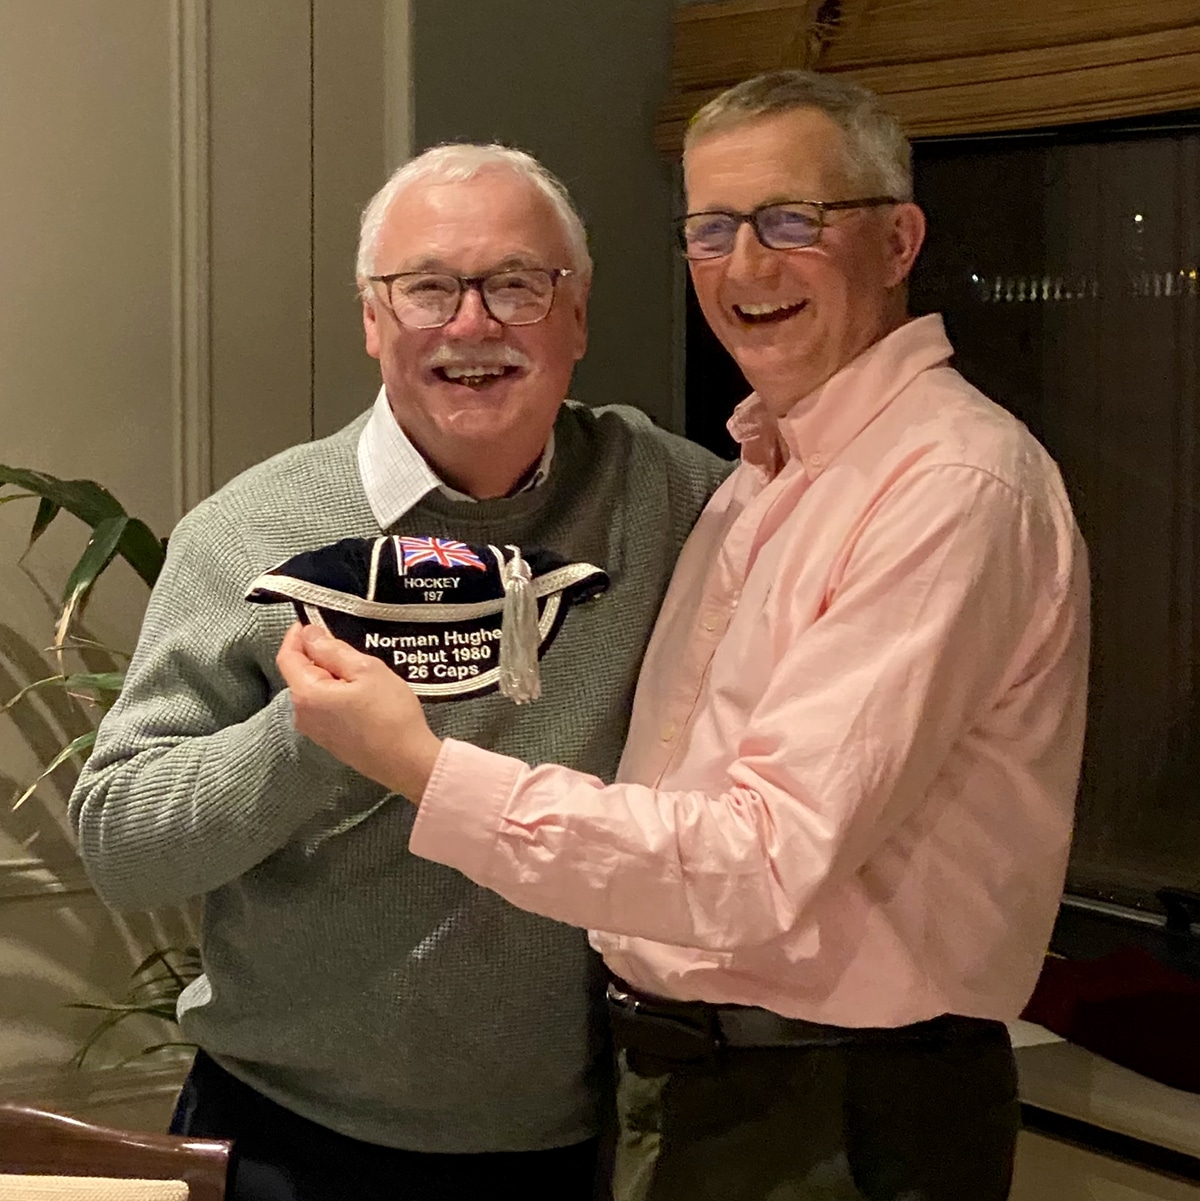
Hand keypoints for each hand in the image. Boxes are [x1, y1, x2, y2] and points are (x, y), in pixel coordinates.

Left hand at [276, 623, 441, 801]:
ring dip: (329, 675)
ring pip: (313, 691)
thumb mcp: (366, 670)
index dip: (297, 636)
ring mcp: (315, 731)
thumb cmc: (390, 713)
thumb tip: (310, 635)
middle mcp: (302, 715)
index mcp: (307, 694)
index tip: (312, 621)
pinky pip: (324, 708)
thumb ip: (332, 650)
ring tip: (359, 670)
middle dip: (316, 655)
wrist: (407, 762)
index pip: (288, 657)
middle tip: (346, 644)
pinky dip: (335, 693)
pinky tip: (361, 693)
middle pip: (300, 674)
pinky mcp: (329, 741)